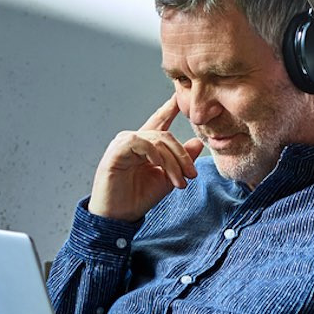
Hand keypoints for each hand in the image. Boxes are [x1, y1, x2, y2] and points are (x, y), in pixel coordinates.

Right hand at [88, 96, 204, 222]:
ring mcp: (124, 144)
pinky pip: (139, 142)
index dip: (170, 108)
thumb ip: (181, 161)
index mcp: (146, 146)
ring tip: (178, 181)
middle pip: (165, 136)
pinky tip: (157, 166)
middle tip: (191, 175)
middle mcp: (134, 140)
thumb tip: (197, 142)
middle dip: (182, 156)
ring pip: (156, 140)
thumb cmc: (139, 197)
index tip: (181, 97)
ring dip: (171, 161)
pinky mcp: (117, 150)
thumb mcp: (168, 178)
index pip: (160, 121)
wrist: (119, 216)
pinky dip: (152, 153)